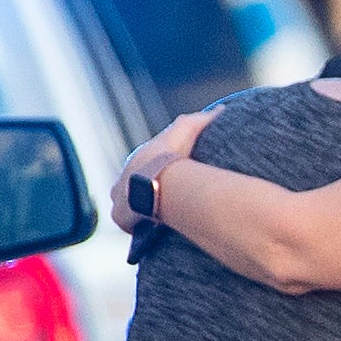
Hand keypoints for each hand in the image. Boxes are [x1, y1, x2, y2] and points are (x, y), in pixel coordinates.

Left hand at [113, 111, 206, 230]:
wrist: (161, 182)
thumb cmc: (173, 157)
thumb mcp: (187, 130)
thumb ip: (202, 120)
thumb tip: (221, 110)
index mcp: (137, 160)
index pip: (145, 168)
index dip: (159, 175)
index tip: (173, 183)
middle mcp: (123, 179)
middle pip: (135, 189)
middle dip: (148, 194)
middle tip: (168, 205)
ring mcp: (119, 200)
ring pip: (130, 208)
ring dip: (143, 212)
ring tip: (163, 220)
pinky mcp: (120, 217)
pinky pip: (128, 224)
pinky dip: (138, 226)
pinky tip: (153, 231)